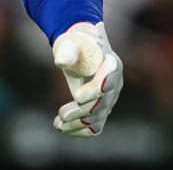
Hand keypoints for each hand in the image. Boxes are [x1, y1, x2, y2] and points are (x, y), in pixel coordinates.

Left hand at [51, 21, 122, 136]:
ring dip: (77, 123)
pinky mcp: (102, 110)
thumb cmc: (77, 45)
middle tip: (61, 114)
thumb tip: (61, 61)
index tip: (76, 96)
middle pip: (102, 103)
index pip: (108, 80)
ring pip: (98, 117)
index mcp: (112, 64)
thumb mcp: (72, 42)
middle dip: (81, 111)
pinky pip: (95, 125)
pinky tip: (62, 128)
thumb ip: (68, 50)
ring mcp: (110, 99)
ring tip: (57, 123)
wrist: (82, 52)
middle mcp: (115, 83)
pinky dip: (79, 130)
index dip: (94, 90)